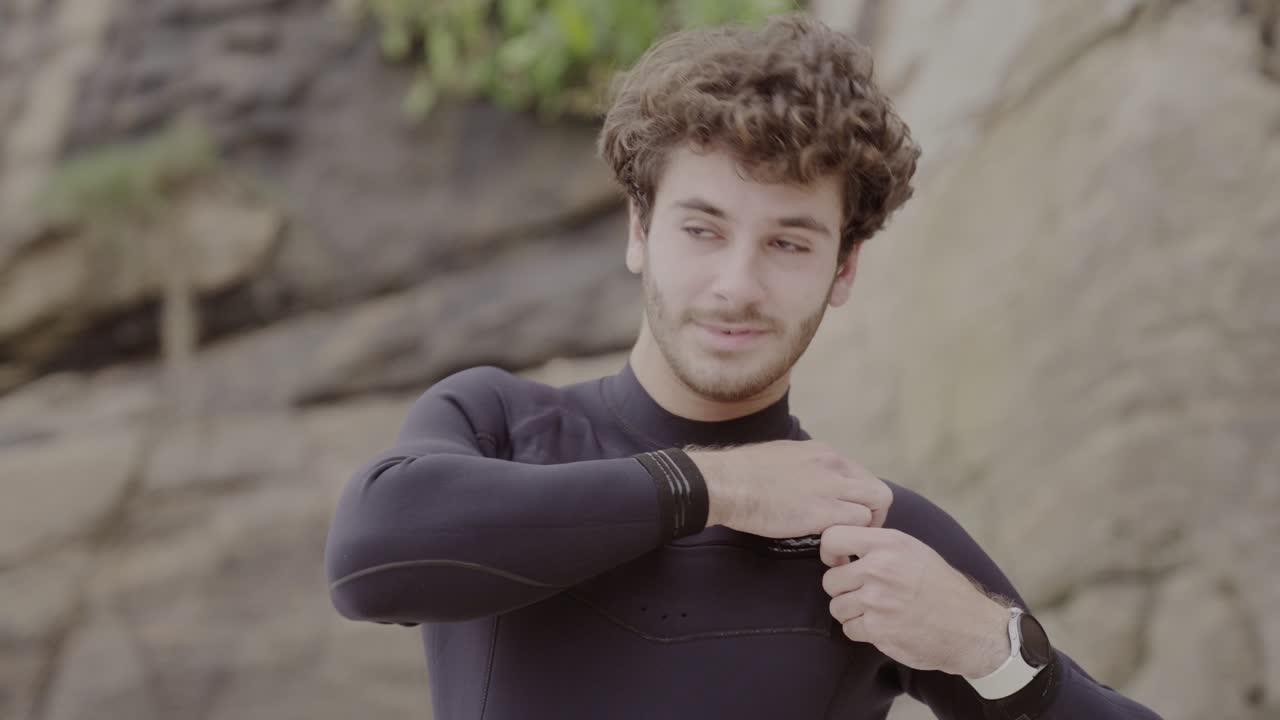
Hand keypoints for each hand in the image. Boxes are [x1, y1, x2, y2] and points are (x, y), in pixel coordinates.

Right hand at [686, 440, 892, 538]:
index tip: (847, 515)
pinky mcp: (825, 511)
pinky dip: (851, 540)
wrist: (728, 483)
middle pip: (878, 491)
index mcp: (824, 452)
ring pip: (876, 507)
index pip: (862, 475)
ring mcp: (832, 487)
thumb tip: (809, 480)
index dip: (859, 499)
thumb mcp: (783, 456)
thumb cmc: (744, 472)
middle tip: (855, 534)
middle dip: (874, 515)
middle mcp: (835, 465)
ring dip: (864, 529)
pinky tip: (834, 551)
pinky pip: (858, 524)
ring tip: (846, 545)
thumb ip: (805, 466)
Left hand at [820, 525, 1011, 677]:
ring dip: (852, 611)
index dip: (830, 552)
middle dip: (843, 588)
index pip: (832, 537)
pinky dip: (861, 630)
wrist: (970, 627)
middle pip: (830, 579)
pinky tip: (882, 625)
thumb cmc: (941, 587)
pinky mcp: (878, 629)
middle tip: (865, 592)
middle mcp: (880, 569)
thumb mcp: (913, 550)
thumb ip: (878, 544)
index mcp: (889, 544)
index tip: (840, 561)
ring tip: (877, 610)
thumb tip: (840, 543)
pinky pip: (849, 628)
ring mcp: (877, 601)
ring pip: (837, 606)